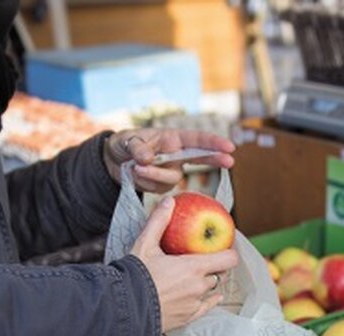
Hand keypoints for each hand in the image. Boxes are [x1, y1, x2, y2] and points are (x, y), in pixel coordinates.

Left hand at [104, 128, 235, 194]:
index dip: (213, 142)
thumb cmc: (123, 144)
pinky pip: (158, 188)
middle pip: (200, 158)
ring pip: (171, 179)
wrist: (112, 161)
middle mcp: (176, 155)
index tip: (229, 146)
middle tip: (230, 161)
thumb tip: (147, 158)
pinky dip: (144, 181)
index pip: (196, 140)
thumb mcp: (126, 140)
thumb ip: (137, 147)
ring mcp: (172, 172)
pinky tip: (134, 174)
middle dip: (215, 158)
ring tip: (134, 167)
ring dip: (153, 174)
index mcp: (172, 139)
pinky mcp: (163, 186)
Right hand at [129, 197, 238, 331]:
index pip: (228, 259)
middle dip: (215, 266)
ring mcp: (195, 304)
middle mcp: (199, 286)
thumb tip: (169, 202)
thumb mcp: (145, 245)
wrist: (125, 310)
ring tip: (199, 276)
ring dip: (208, 282)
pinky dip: (210, 300)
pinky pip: (207, 307)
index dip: (229, 252)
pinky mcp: (189, 317)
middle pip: (219, 273)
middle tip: (207, 259)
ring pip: (212, 290)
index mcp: (194, 267)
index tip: (224, 247)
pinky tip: (211, 297)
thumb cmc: (134, 277)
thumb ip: (159, 222)